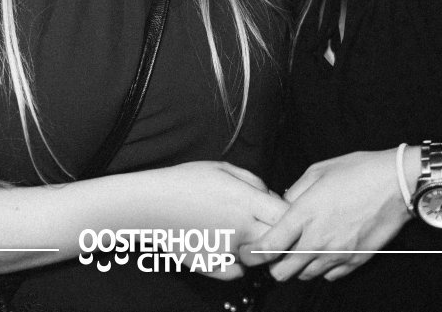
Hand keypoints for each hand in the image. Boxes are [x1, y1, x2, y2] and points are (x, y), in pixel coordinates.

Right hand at [145, 161, 286, 279]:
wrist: (150, 203)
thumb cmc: (185, 181)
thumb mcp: (224, 169)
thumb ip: (255, 182)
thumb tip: (272, 197)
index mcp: (245, 201)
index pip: (287, 215)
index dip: (290, 214)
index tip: (283, 211)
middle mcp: (240, 228)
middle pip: (278, 241)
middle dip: (279, 236)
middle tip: (267, 226)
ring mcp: (227, 250)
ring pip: (258, 258)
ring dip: (257, 249)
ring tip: (242, 232)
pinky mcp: (212, 266)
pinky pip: (237, 272)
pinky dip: (237, 264)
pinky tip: (226, 247)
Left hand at [242, 150, 409, 281]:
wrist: (397, 183)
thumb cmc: (361, 172)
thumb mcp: (318, 170)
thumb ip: (294, 192)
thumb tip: (283, 204)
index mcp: (305, 214)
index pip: (268, 248)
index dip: (254, 254)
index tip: (250, 250)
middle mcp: (318, 239)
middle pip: (282, 273)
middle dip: (275, 265)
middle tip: (278, 252)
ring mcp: (337, 253)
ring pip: (304, 276)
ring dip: (299, 266)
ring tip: (304, 248)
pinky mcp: (355, 260)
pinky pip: (329, 276)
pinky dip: (323, 268)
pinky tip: (326, 251)